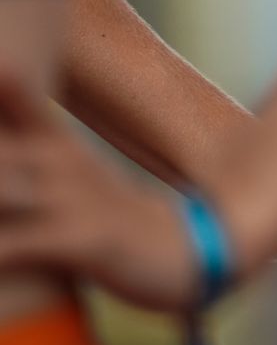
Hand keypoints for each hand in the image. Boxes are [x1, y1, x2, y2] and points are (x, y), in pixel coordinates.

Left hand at [0, 73, 201, 309]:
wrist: (190, 248)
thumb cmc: (117, 220)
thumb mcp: (72, 177)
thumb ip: (31, 148)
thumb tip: (4, 125)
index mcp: (55, 144)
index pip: (9, 97)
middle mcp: (58, 161)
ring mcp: (69, 198)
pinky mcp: (77, 239)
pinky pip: (14, 245)